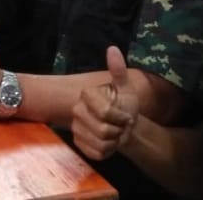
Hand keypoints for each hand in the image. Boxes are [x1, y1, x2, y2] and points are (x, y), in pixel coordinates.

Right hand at [70, 46, 138, 160]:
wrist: (122, 125)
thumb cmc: (124, 105)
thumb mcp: (125, 88)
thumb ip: (118, 70)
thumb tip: (112, 48)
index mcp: (86, 95)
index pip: (105, 112)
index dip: (121, 116)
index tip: (126, 114)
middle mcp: (77, 110)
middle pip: (103, 129)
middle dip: (119, 130)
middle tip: (121, 125)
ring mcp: (76, 128)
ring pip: (101, 143)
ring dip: (115, 142)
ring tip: (116, 133)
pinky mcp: (78, 144)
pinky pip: (97, 153)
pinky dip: (108, 151)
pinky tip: (109, 143)